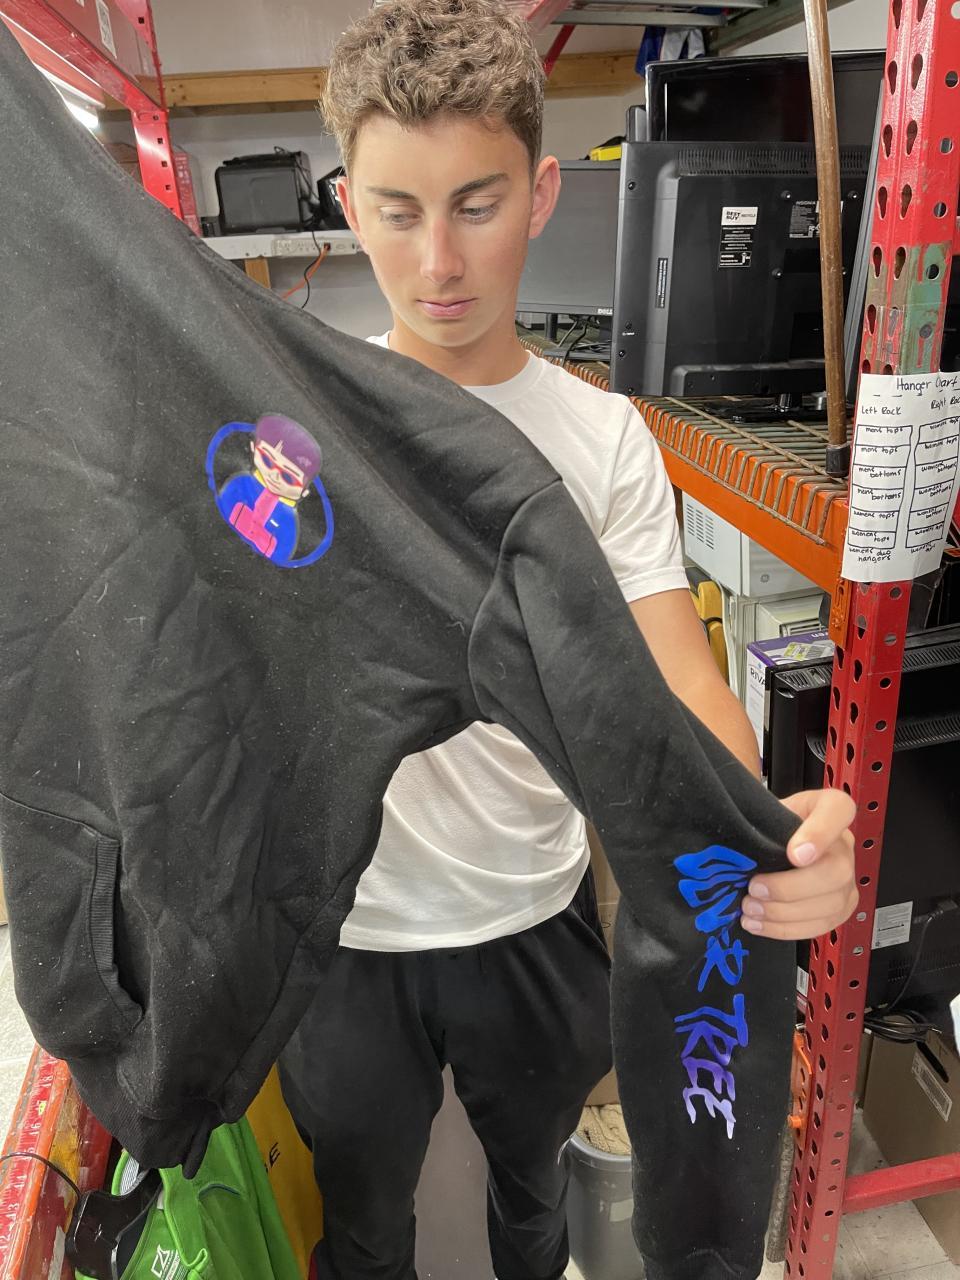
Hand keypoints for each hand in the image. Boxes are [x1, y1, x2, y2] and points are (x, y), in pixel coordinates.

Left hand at [740, 789, 857, 940]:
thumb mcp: (763, 810)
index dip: (819, 834)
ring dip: (784, 913)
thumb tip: (739, 844)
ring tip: (751, 909)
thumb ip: (759, 821)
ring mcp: (847, 878)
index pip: (839, 810)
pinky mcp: (841, 907)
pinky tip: (760, 924)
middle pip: (836, 872)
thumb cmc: (769, 825)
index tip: (794, 854)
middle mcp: (843, 844)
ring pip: (830, 904)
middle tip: (754, 889)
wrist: (774, 843)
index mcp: (829, 808)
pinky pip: (821, 925)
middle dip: (790, 888)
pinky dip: (786, 929)